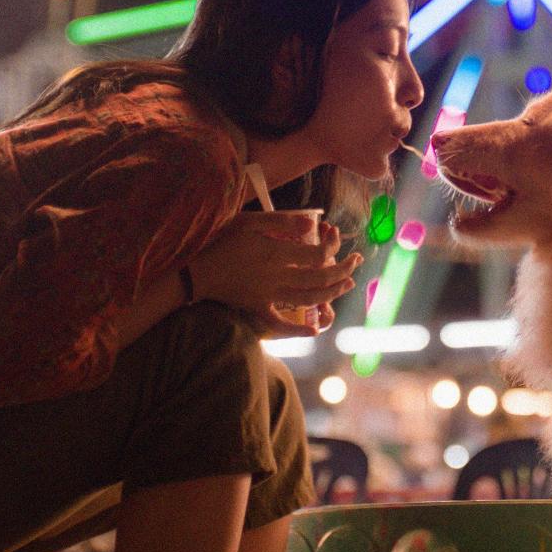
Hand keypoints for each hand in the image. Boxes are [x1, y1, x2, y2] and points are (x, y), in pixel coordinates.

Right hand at [188, 210, 360, 332]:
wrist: (194, 270)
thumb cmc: (220, 240)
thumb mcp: (249, 222)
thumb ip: (281, 222)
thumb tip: (312, 225)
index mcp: (276, 254)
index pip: (316, 255)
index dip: (333, 248)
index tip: (337, 239)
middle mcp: (276, 277)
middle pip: (319, 278)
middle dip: (342, 270)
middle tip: (356, 262)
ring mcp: (268, 296)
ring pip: (307, 298)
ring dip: (331, 293)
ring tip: (347, 284)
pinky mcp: (257, 308)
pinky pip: (280, 323)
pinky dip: (298, 329)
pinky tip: (314, 330)